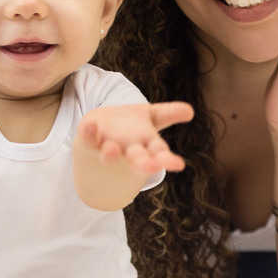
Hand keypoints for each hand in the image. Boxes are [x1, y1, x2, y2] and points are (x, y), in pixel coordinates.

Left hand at [76, 101, 194, 173]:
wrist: (98, 133)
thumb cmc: (128, 127)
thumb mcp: (150, 117)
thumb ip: (167, 114)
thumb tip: (190, 111)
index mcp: (146, 144)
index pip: (159, 152)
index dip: (167, 159)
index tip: (177, 165)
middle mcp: (128, 149)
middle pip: (138, 159)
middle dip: (145, 163)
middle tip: (152, 166)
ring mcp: (108, 146)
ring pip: (111, 154)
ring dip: (112, 154)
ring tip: (113, 152)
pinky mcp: (90, 141)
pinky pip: (87, 139)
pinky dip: (88, 133)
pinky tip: (88, 125)